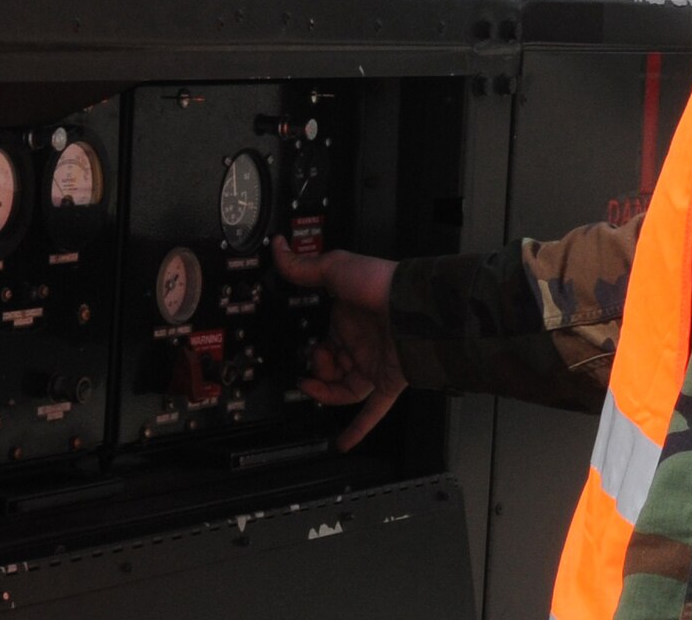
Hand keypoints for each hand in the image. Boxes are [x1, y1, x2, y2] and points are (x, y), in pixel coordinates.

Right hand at [271, 237, 406, 449]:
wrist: (412, 307)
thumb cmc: (379, 283)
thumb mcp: (334, 268)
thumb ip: (303, 267)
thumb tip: (279, 250)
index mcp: (348, 318)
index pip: (323, 338)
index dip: (309, 345)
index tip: (296, 346)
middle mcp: (361, 342)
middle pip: (330, 366)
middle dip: (314, 367)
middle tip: (308, 362)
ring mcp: (374, 363)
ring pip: (343, 388)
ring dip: (324, 391)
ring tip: (310, 387)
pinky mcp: (387, 383)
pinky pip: (372, 411)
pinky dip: (359, 428)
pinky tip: (344, 442)